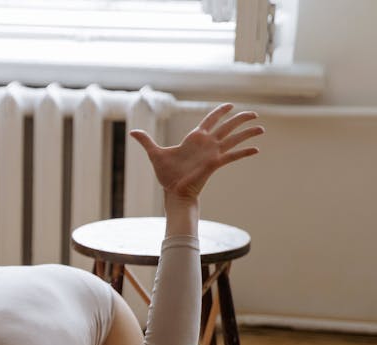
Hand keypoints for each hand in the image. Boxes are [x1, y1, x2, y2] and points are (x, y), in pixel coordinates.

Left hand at [129, 103, 263, 201]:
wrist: (172, 191)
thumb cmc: (166, 174)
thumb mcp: (155, 154)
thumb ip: (146, 141)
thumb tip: (132, 132)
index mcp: (194, 139)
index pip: (210, 120)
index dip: (219, 112)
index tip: (230, 106)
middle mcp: (206, 144)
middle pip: (226, 127)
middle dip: (240, 119)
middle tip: (254, 114)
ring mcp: (212, 153)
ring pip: (233, 139)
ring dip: (247, 133)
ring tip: (261, 128)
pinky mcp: (215, 163)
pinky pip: (232, 156)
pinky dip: (244, 152)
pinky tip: (256, 149)